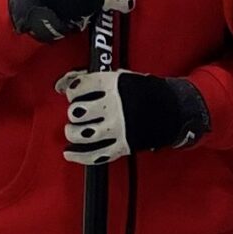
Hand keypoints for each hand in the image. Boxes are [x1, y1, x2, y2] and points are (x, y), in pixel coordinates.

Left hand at [58, 68, 207, 165]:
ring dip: (72, 133)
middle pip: (77, 111)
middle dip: (74, 112)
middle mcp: (114, 106)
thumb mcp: (118, 77)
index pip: (79, 87)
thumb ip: (88, 78)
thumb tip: (60, 84)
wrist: (172, 110)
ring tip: (74, 131)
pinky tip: (70, 153)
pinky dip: (79, 156)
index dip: (73, 91)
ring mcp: (119, 128)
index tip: (76, 94)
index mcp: (113, 84)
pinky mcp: (122, 146)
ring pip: (82, 134)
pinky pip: (95, 155)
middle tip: (79, 113)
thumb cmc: (141, 91)